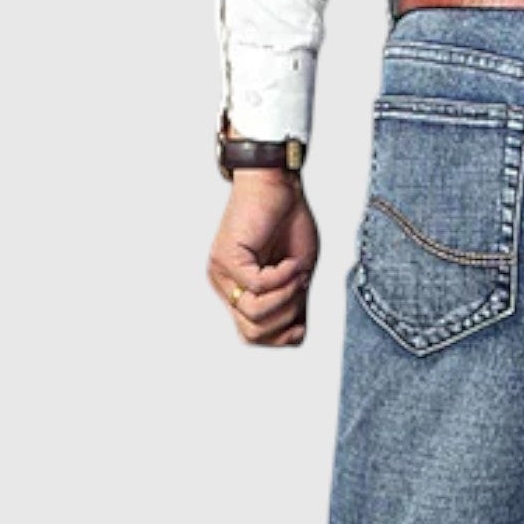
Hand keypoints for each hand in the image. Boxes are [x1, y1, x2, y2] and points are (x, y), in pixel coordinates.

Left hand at [208, 171, 318, 345]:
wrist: (278, 185)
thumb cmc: (288, 223)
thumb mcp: (297, 276)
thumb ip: (292, 306)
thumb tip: (295, 336)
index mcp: (240, 293)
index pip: (253, 336)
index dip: (281, 338)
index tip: (301, 323)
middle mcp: (226, 287)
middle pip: (253, 333)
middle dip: (285, 318)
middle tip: (301, 290)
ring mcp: (222, 274)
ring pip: (254, 313)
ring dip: (285, 297)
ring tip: (297, 274)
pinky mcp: (225, 259)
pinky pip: (257, 286)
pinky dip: (282, 277)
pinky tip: (291, 263)